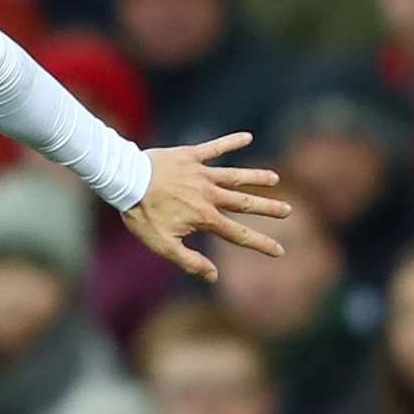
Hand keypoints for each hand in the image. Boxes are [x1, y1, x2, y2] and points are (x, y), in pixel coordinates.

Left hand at [120, 131, 292, 281]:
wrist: (125, 181)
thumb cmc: (141, 214)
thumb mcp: (162, 245)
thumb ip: (189, 261)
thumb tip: (213, 276)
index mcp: (204, 217)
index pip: (238, 234)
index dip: (260, 243)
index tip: (279, 250)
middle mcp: (209, 195)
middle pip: (244, 203)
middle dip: (268, 208)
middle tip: (288, 210)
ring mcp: (201, 173)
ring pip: (235, 176)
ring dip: (256, 177)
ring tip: (274, 179)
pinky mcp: (190, 156)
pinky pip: (214, 148)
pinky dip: (231, 142)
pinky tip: (247, 136)